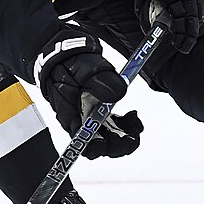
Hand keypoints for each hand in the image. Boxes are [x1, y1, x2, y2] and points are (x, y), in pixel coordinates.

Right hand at [34, 30, 143, 157]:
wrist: (67, 56)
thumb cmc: (71, 64)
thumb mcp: (87, 69)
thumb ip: (101, 82)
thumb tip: (119, 94)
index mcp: (73, 119)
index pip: (86, 145)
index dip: (103, 148)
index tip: (120, 139)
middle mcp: (82, 124)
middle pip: (103, 147)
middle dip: (122, 142)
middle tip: (135, 129)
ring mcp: (92, 121)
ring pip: (112, 139)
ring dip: (127, 134)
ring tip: (135, 118)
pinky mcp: (101, 116)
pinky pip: (116, 129)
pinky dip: (127, 125)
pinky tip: (133, 114)